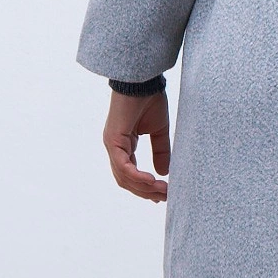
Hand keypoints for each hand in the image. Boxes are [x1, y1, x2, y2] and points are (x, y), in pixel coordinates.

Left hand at [104, 89, 169, 203]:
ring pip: (124, 177)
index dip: (145, 187)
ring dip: (143, 187)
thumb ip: (160, 151)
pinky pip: (123, 166)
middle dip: (146, 191)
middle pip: (126, 181)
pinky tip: (152, 180)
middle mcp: (114, 148)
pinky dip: (137, 177)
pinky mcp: (113, 140)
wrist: (142, 80)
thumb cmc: (149, 99)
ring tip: (162, 191)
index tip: (162, 195)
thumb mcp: (158, 130)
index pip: (130, 174)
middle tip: (165, 197)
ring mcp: (112, 145)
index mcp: (123, 145)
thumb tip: (163, 173)